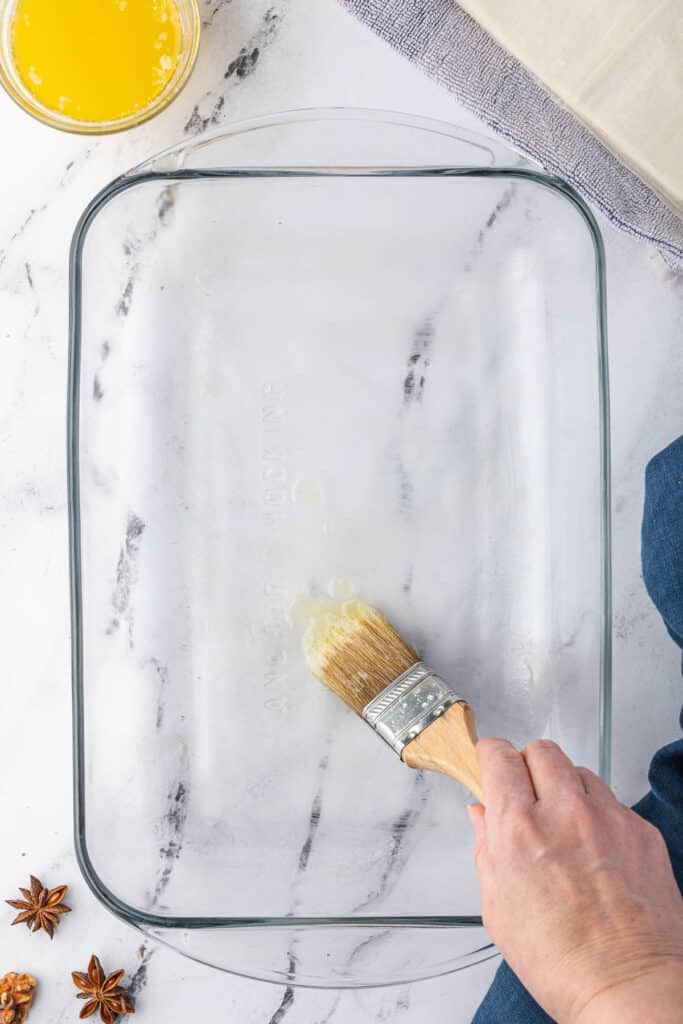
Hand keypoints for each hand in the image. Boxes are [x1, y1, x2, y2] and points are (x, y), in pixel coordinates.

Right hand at [468, 738, 682, 1023]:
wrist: (629, 988)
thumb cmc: (563, 962)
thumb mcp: (499, 910)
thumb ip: (486, 850)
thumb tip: (482, 816)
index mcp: (519, 829)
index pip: (498, 756)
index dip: (490, 757)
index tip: (490, 766)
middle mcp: (564, 812)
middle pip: (540, 750)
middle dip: (527, 766)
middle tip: (526, 796)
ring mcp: (608, 817)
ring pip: (579, 772)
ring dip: (565, 789)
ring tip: (565, 829)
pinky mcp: (641, 830)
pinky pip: (613, 802)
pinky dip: (599, 816)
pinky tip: (596, 852)